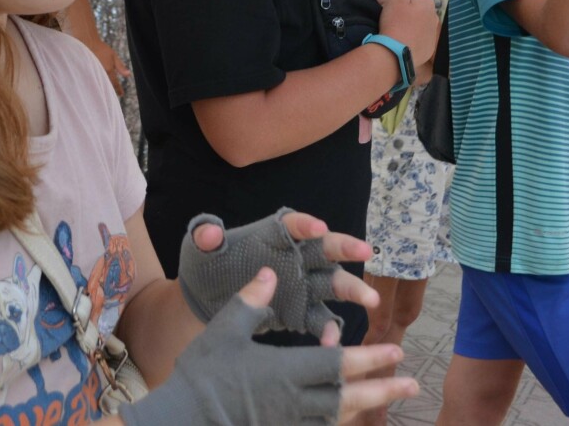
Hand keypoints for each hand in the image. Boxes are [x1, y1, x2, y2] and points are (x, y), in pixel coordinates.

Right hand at [84, 40, 130, 95]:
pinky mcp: (86, 73)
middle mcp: (100, 73)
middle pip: (107, 86)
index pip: (115, 83)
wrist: (87, 42)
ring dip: (103, 89)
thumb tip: (128, 75)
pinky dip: (95, 84)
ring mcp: (92, 74)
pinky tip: (96, 86)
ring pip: (99, 85)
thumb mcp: (113, 56)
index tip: (121, 94)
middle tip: (115, 94)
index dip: (119, 89)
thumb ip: (120, 67)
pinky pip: (92, 81)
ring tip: (105, 93)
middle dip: (111, 91)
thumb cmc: (101, 48)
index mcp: (108, 70)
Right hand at [121, 269, 418, 425]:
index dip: (369, 358)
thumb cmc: (203, 373)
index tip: (395, 351)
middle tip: (412, 382)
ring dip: (368, 408)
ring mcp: (289, 422)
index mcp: (285, 370)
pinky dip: (339, 422)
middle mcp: (295, 400)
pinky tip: (348, 417)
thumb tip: (269, 273)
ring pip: (338, 417)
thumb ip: (250, 302)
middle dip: (383, 389)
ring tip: (389, 399)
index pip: (338, 364)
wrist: (185, 418)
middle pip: (349, 397)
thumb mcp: (224, 330)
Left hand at [187, 210, 379, 336]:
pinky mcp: (302, 313)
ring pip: (334, 284)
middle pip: (325, 249)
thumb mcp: (200, 251)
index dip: (305, 225)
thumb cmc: (207, 267)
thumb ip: (205, 238)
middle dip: (345, 248)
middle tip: (365, 252)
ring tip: (368, 301)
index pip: (292, 225)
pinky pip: (322, 321)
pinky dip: (329, 331)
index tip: (318, 227)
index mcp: (271, 237)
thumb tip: (209, 232)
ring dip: (353, 290)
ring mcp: (302, 286)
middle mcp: (294, 257)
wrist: (206, 301)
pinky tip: (331, 344)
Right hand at [376, 0, 437, 68]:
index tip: (391, 10)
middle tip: (393, 21)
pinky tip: (403, 42)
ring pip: (418, 24)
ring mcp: (433, 33)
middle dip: (406, 13)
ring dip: (410, 26)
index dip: (398, 1)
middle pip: (416, 10)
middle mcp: (434, 16)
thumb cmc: (394, 22)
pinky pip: (420, 38)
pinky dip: (413, 39)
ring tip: (397, 32)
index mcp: (427, 2)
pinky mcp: (429, 47)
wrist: (395, 52)